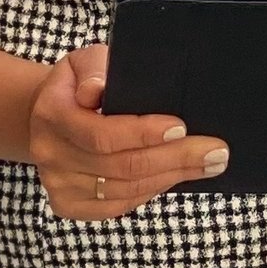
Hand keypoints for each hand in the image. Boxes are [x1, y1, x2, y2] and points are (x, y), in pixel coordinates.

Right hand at [29, 45, 229, 221]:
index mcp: (52, 115)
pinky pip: (118, 206)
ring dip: (171, 177)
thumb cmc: (78, 84)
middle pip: (121, 167)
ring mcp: (58, 184)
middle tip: (216, 153)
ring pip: (124, 190)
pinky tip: (176, 176)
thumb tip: (98, 90)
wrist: (50, 114)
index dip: (144, 134)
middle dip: (175, 159)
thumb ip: (94, 68)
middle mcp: (50, 154)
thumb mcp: (84, 61)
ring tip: (209, 165)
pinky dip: (152, 191)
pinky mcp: (69, 205)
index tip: (181, 128)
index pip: (102, 135)